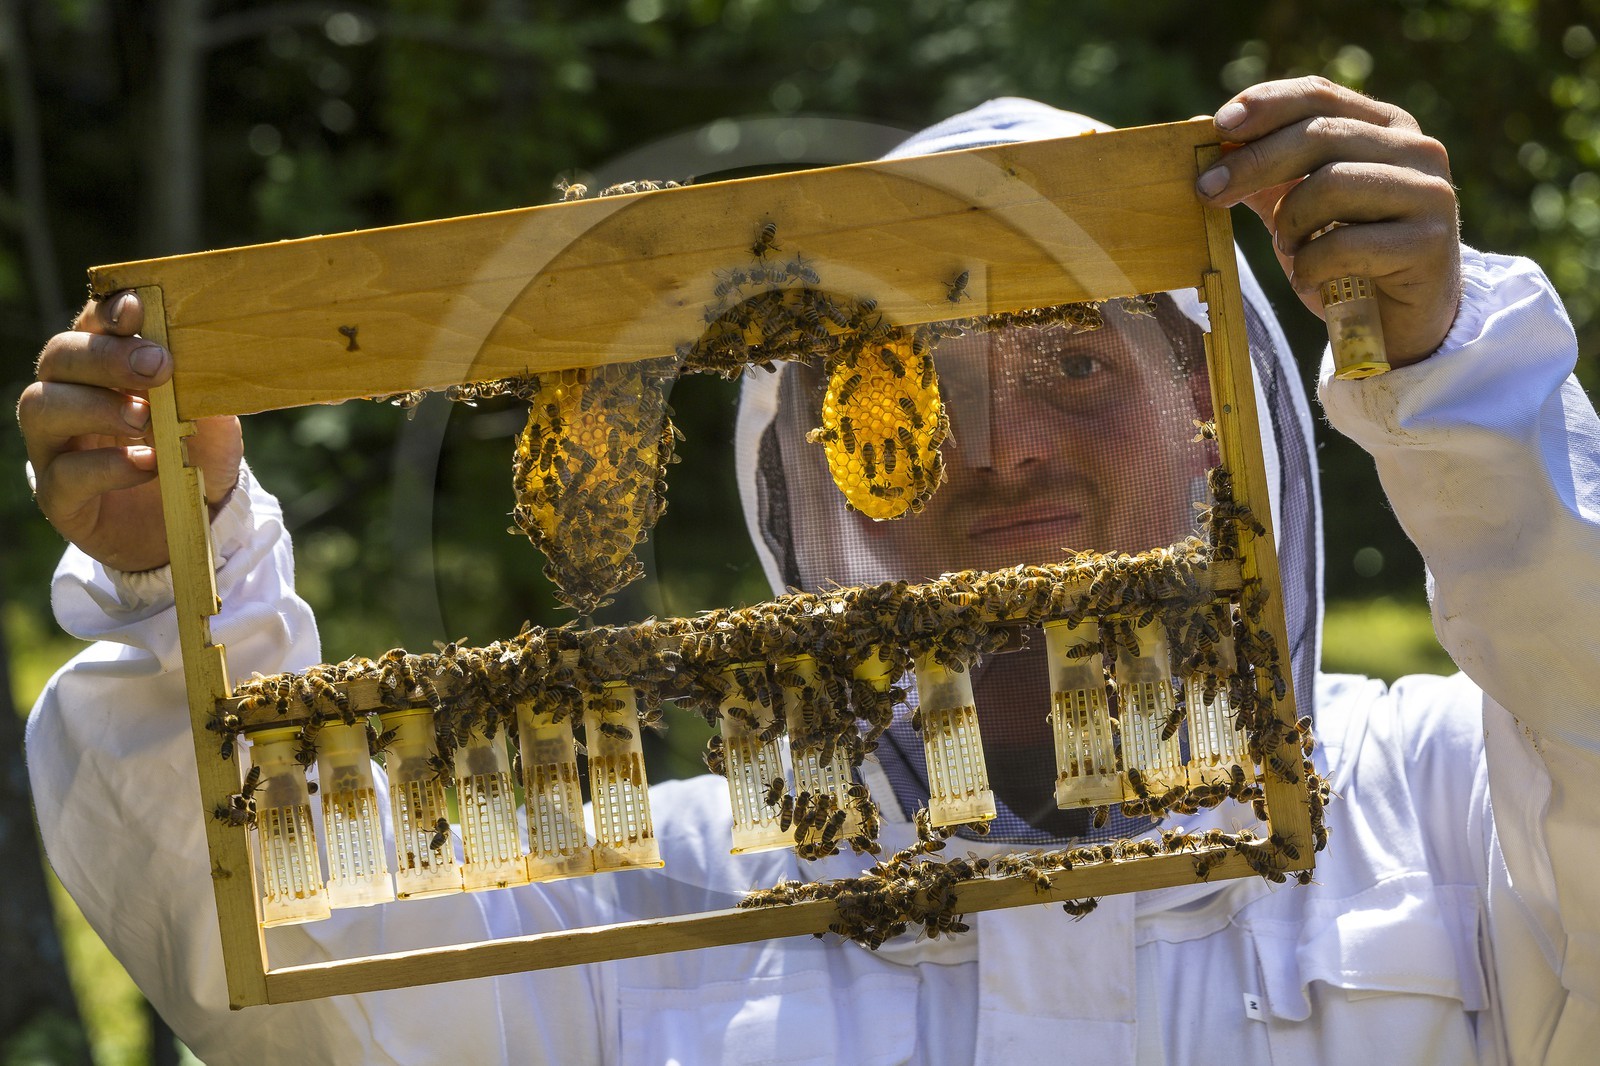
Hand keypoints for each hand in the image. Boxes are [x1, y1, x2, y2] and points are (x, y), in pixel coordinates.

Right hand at [17, 291, 242, 572]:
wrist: (191, 525)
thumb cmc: (195, 458)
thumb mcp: (214, 424)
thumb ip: (208, 394)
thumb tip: (212, 362)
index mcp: (105, 369)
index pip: (92, 325)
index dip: (108, 311)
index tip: (138, 308)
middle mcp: (69, 398)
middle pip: (59, 358)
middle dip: (105, 355)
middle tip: (158, 366)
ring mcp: (55, 447)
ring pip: (41, 407)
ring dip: (96, 405)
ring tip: (145, 418)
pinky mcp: (58, 496)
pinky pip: (64, 474)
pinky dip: (107, 465)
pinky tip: (147, 464)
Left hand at [1195, 75, 1460, 366]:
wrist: (1396, 323)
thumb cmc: (1344, 259)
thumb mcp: (1299, 208)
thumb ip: (1265, 173)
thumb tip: (1203, 133)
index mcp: (1383, 127)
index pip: (1318, 95)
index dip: (1265, 105)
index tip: (1218, 125)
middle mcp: (1415, 149)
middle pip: (1319, 134)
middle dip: (1254, 162)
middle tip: (1208, 191)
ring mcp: (1428, 192)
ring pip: (1332, 183)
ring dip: (1290, 220)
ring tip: (1288, 247)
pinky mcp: (1429, 242)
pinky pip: (1346, 242)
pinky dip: (1312, 264)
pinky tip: (1309, 279)